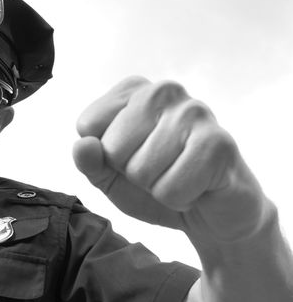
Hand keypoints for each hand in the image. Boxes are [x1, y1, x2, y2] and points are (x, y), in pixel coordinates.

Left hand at [72, 76, 270, 244]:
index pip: (88, 125)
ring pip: (141, 170)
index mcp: (133, 90)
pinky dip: (179, 199)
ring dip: (157, 188)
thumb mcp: (110, 176)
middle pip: (112, 149)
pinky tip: (198, 187)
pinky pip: (171, 188)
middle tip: (159, 171)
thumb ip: (90, 161)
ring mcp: (194, 112)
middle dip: (131, 173)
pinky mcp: (219, 142)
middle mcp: (163, 91)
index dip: (105, 156)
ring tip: (179, 177)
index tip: (132, 157)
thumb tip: (83, 145)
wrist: (213, 212)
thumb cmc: (158, 184)